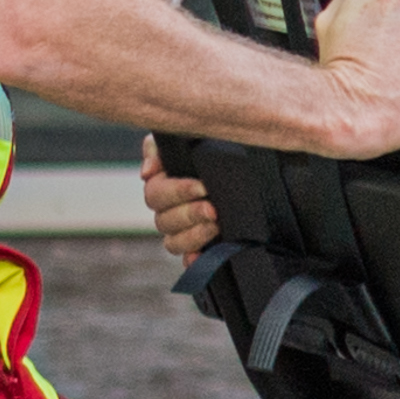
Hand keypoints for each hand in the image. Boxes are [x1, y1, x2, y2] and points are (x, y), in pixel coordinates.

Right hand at [136, 139, 221, 261]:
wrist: (254, 170)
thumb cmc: (215, 148)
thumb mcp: (190, 138)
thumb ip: (159, 147)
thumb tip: (146, 172)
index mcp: (163, 185)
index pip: (157, 194)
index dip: (178, 192)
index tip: (204, 187)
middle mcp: (169, 211)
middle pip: (164, 221)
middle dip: (189, 214)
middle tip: (213, 210)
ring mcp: (183, 231)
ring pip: (173, 243)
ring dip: (193, 236)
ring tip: (216, 227)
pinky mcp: (200, 247)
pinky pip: (188, 260)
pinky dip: (193, 260)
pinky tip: (201, 257)